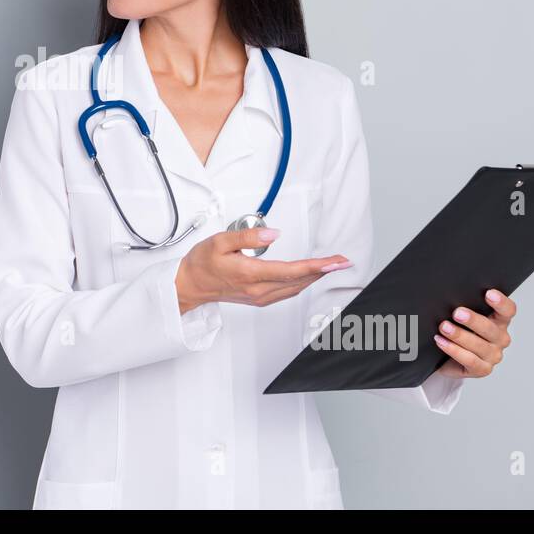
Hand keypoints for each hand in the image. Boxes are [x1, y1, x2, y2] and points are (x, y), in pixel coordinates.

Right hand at [174, 227, 351, 312]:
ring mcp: (260, 297)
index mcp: (250, 274)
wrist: (190, 285)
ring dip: (315, 278)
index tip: (335, 261)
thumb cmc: (202, 262)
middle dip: (324, 271)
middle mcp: (258, 290)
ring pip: (296, 288)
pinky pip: (288, 292)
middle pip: (299, 281)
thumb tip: (273, 234)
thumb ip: (247, 237)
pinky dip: (303, 283)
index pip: (291, 271)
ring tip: (331, 266)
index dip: (317, 266)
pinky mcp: (259, 299)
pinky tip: (309, 276)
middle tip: (343, 261)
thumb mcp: (220, 241)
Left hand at [432, 288, 515, 378]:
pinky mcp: (482, 369)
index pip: (507, 311)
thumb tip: (449, 297)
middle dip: (473, 320)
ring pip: (478, 345)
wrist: (447, 358)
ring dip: (459, 335)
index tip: (489, 293)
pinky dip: (454, 350)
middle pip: (490, 328)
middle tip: (457, 313)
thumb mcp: (463, 318)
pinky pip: (469, 360)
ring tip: (444, 327)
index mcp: (499, 321)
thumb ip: (464, 307)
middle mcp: (500, 338)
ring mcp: (493, 356)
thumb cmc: (458, 331)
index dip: (501, 302)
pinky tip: (441, 342)